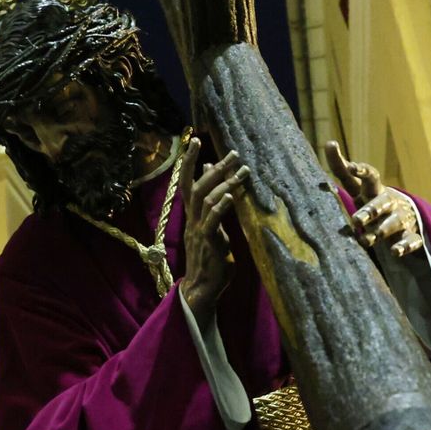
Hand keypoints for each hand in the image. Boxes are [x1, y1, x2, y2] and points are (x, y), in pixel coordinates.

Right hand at [178, 137, 248, 320]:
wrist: (201, 289)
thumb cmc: (210, 258)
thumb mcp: (210, 228)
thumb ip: (211, 207)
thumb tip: (215, 185)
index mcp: (192, 216)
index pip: (187, 182)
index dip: (190, 161)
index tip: (197, 140)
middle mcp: (192, 220)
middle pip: (196, 186)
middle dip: (214, 167)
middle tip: (234, 153)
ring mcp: (199, 231)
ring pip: (206, 200)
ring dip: (225, 183)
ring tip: (243, 170)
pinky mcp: (208, 243)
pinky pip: (212, 221)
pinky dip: (221, 206)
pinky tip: (230, 196)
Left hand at [326, 140, 423, 257]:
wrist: (406, 218)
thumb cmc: (373, 200)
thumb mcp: (358, 187)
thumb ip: (342, 169)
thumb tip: (329, 143)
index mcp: (375, 189)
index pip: (371, 176)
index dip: (362, 171)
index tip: (351, 166)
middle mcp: (389, 202)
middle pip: (381, 203)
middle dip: (370, 211)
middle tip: (356, 220)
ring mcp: (401, 218)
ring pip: (394, 223)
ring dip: (381, 230)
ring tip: (366, 240)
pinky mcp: (411, 236)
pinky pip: (411, 241)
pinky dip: (404, 246)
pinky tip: (395, 252)